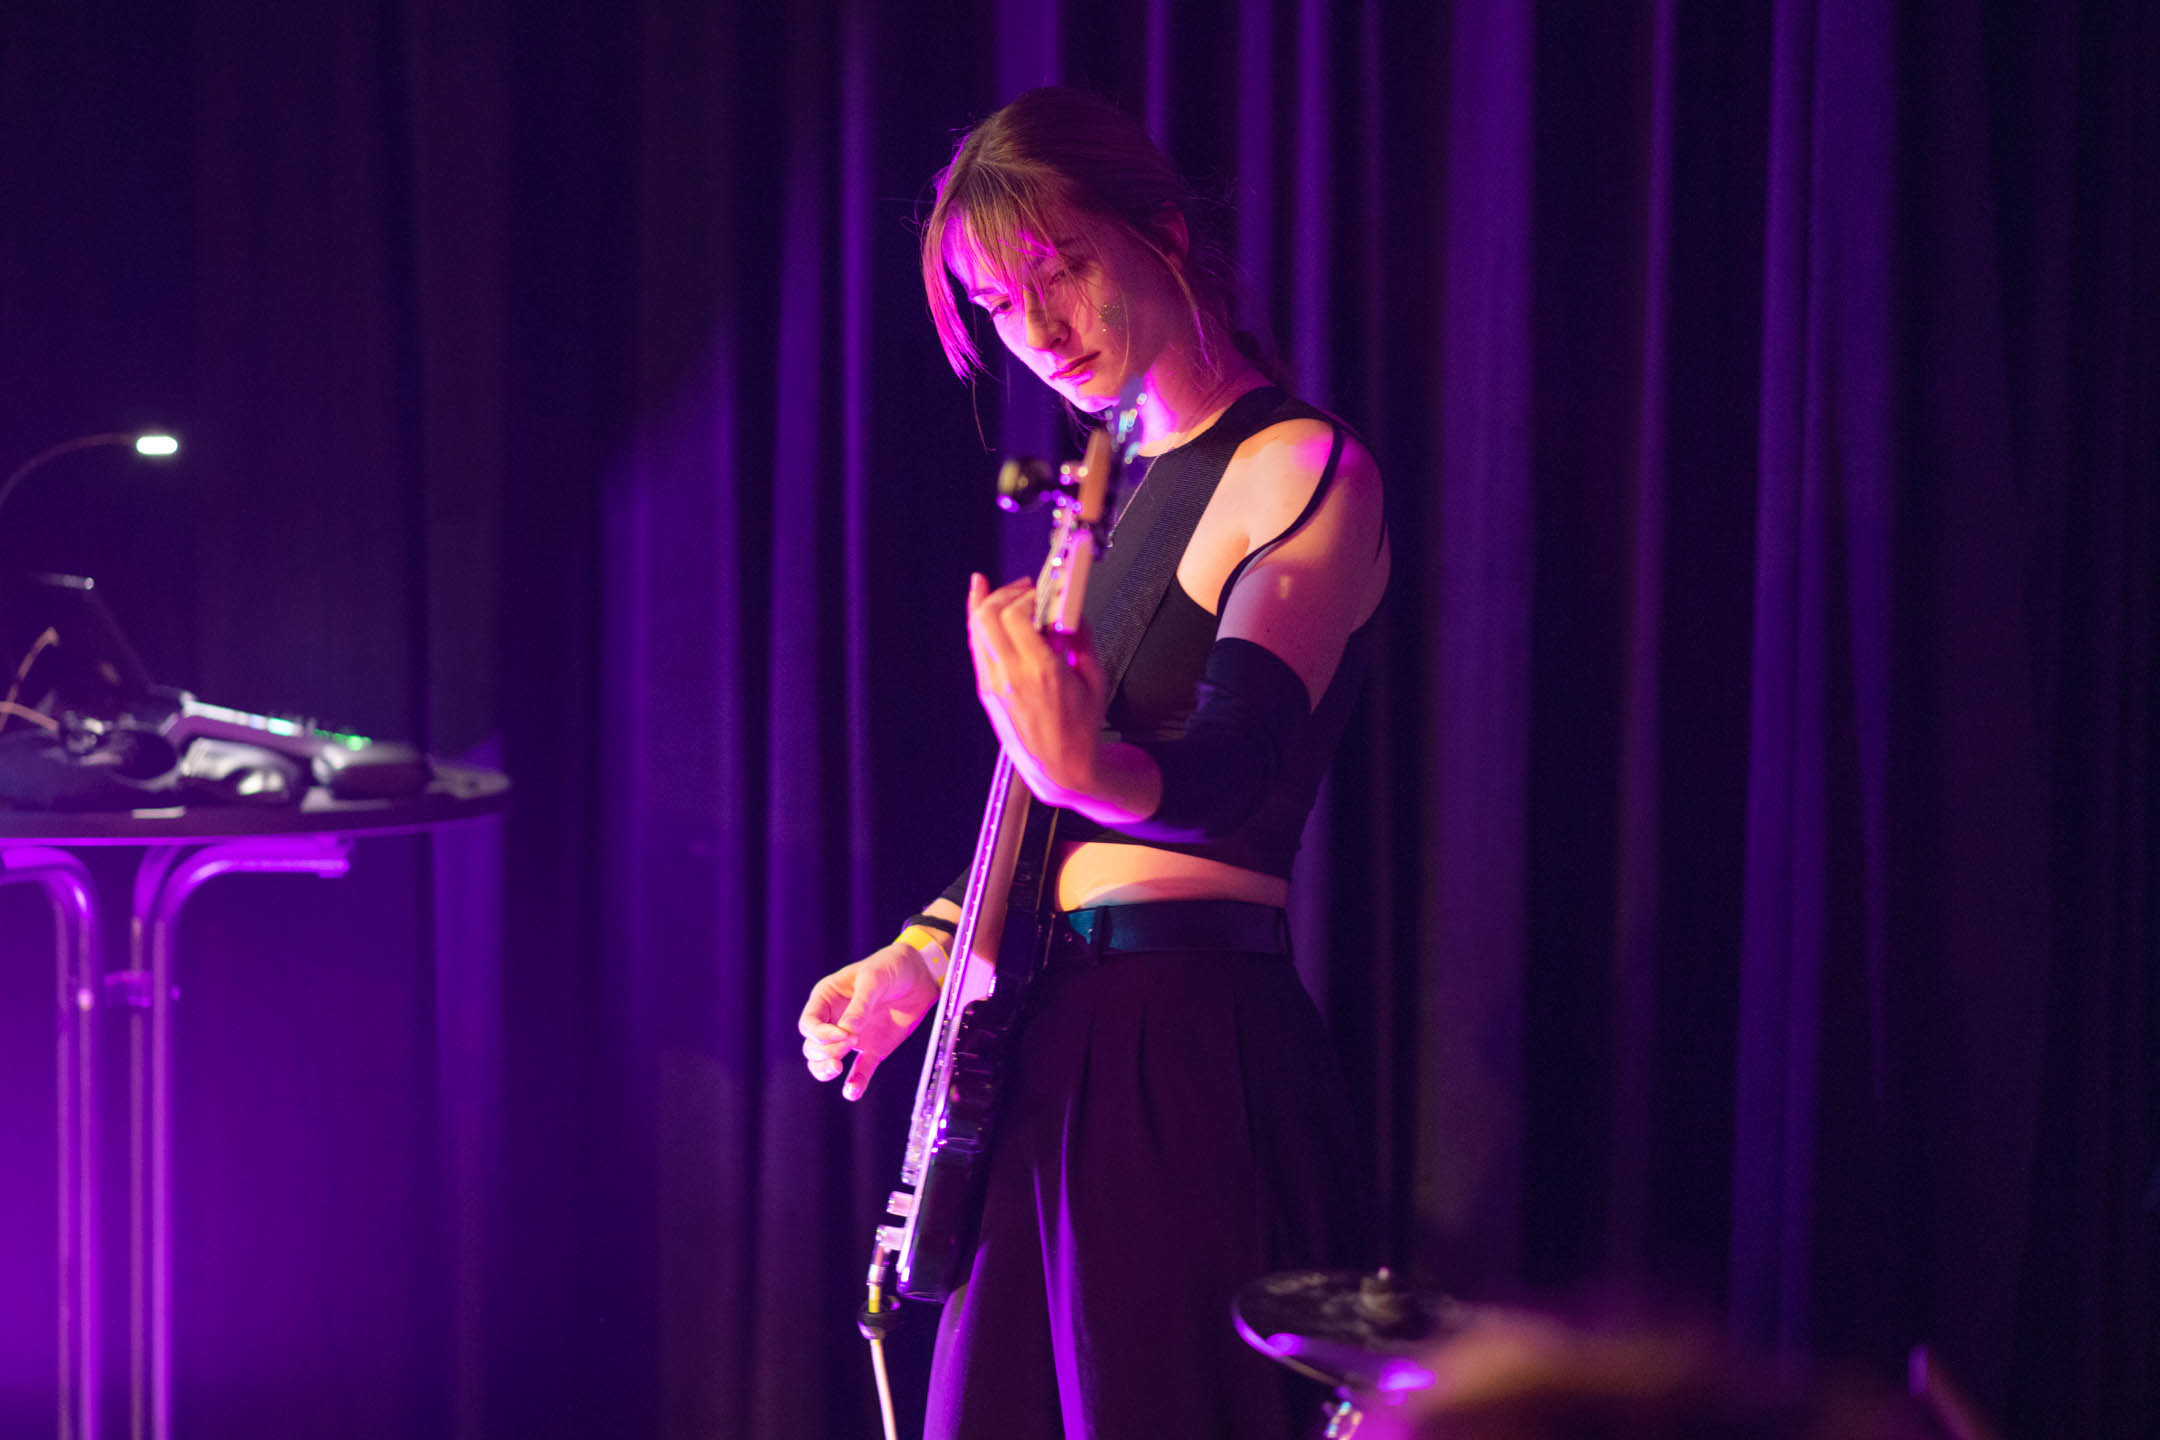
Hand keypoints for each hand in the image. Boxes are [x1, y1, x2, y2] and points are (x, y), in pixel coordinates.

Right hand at [797, 942, 939, 1100]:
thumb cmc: (891, 967)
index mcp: (827, 999)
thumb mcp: (873, 980)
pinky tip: (852, 1092)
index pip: (809, 1025)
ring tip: (839, 1068)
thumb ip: (860, 1006)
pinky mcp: (873, 1050)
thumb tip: (846, 1034)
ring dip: (826, 1070)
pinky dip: (854, 1084)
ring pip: (825, 1062)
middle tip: (850, 1042)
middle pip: (812, 1047)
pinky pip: (859, 1072)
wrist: (920, 974)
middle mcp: (834, 1020)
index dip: (819, 1034)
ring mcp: (852, 1038)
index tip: (844, 1034)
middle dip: (825, 1050)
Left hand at [966, 572, 1108, 807]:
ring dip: (990, 602)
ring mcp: (993, 683)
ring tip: (1009, 593)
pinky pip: (977, 646)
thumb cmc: (1078, 732)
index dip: (1030, 595)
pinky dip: (978, 620)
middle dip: (1006, 592)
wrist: (1059, 769)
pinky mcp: (986, 689)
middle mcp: (1011, 676)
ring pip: (977, 628)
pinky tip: (980, 602)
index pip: (1018, 614)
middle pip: (988, 615)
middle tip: (1026, 589)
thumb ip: (1082, 639)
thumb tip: (1072, 613)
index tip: (1046, 594)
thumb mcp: (1095, 680)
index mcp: (1041, 672)